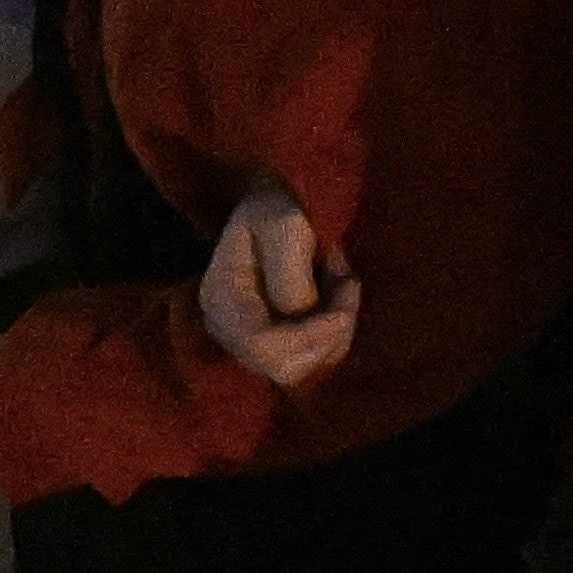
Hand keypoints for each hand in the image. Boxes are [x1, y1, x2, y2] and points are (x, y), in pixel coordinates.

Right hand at [196, 174, 358, 392]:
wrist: (269, 204)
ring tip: (338, 278)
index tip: (349, 287)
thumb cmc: (274, 205)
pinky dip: (335, 330)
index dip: (314, 332)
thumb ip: (290, 269)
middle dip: (329, 329)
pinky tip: (334, 293)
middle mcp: (228, 331)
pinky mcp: (272, 344)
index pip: (264, 345)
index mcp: (222, 300)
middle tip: (346, 278)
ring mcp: (247, 342)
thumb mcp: (283, 221)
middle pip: (287, 368)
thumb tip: (305, 314)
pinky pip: (314, 358)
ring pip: (305, 366)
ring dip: (336, 326)